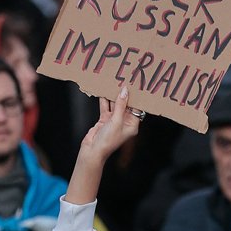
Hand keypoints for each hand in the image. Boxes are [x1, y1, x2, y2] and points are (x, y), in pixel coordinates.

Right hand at [67, 85, 143, 204]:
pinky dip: (104, 99)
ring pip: (115, 104)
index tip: (138, 85)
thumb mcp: (116, 121)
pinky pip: (106, 106)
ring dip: (114, 94)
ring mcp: (114, 120)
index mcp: (132, 125)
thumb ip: (121, 105)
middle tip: (126, 79)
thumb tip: (125, 90)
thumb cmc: (108, 140)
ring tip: (114, 81)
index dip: (137, 97)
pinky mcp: (104, 119)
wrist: (92, 150)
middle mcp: (124, 122)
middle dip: (125, 93)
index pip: (137, 108)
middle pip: (126, 105)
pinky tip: (103, 89)